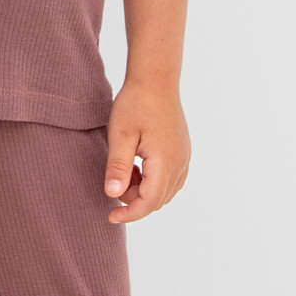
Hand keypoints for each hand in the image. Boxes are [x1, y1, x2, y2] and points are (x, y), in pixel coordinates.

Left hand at [103, 80, 190, 223]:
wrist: (155, 78)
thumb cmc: (136, 103)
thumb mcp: (120, 134)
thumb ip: (118, 166)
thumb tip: (113, 196)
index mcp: (165, 161)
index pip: (149, 202)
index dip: (130, 214)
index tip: (110, 216)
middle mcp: (180, 163)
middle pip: (158, 200)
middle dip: (135, 200)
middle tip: (116, 180)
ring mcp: (184, 157)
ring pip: (166, 192)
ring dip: (145, 191)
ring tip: (127, 169)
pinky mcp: (183, 151)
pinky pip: (172, 179)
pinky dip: (154, 182)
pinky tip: (139, 166)